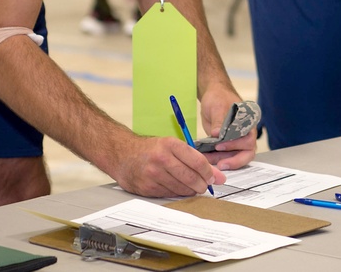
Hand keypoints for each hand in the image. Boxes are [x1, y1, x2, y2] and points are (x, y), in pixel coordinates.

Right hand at [111, 134, 226, 196]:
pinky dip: (177, 193)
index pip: (198, 162)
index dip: (209, 173)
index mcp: (170, 144)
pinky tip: (176, 188)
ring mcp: (153, 174)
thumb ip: (194, 159)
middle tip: (204, 186)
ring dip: (190, 190)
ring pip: (182, 189)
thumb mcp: (171, 146)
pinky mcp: (147, 187)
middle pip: (191, 178)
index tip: (213, 177)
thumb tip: (218, 176)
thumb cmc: (150, 149)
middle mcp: (161, 158)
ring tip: (191, 186)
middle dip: (202, 185)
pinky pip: (170, 194)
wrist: (122, 155)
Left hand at [200, 85, 255, 170]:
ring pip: (234, 157)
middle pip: (247, 153)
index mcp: (248, 123)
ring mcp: (236, 141)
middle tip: (220, 164)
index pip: (248, 140)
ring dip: (221, 160)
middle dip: (234, 161)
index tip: (220, 146)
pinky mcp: (226, 145)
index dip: (236, 145)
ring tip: (206, 160)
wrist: (213, 96)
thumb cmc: (219, 98)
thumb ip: (219, 120)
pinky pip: (224, 155)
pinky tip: (205, 157)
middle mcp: (245, 134)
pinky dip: (215, 158)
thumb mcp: (218, 106)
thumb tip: (217, 134)